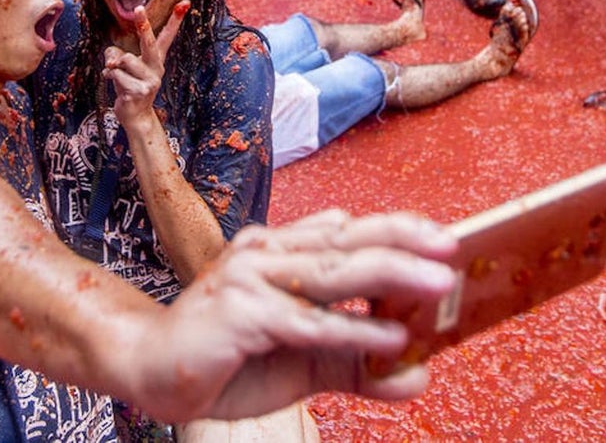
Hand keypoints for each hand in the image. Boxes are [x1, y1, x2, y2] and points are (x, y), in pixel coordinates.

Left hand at [102, 0, 187, 129]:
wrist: (135, 115)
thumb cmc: (128, 85)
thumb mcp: (122, 66)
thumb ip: (116, 55)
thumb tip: (112, 62)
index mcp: (156, 59)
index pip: (167, 36)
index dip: (176, 19)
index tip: (184, 3)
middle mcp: (157, 68)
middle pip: (150, 43)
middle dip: (143, 25)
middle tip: (138, 8)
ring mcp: (150, 81)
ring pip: (124, 59)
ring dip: (114, 65)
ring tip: (117, 75)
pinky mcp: (139, 92)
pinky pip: (116, 74)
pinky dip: (109, 77)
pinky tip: (116, 87)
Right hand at [132, 210, 458, 422]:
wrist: (151, 370)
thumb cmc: (226, 359)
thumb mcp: (303, 363)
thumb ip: (356, 365)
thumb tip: (416, 374)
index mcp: (277, 251)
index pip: (345, 233)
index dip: (396, 231)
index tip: (446, 240)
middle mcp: (264, 253)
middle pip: (345, 241)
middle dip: (404, 241)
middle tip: (454, 247)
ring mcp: (249, 278)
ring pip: (331, 272)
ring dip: (390, 274)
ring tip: (439, 281)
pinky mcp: (241, 312)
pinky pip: (308, 324)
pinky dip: (352, 333)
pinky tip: (391, 341)